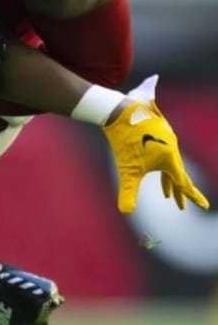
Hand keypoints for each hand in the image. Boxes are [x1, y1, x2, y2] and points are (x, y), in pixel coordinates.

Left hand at [102, 77, 209, 213]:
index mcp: (170, 158)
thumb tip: (125, 213)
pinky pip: (163, 155)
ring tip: (168, 196)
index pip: (183, 183)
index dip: (192, 196)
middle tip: (183, 207)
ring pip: (171, 166)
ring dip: (169, 182)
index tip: (204, 206)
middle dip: (181, 193)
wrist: (120, 111)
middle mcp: (172, 149)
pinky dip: (161, 168)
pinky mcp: (156, 135)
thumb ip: (128, 191)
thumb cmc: (124, 141)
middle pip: (179, 176)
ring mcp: (166, 141)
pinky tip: (157, 171)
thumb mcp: (127, 170)